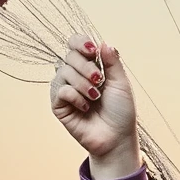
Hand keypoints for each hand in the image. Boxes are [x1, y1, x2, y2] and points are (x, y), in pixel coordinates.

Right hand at [52, 36, 140, 178]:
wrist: (116, 137)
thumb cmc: (121, 112)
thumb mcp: (121, 82)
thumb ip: (112, 61)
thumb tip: (103, 42)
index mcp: (90, 66)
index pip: (75, 44)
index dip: (80, 43)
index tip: (92, 51)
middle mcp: (75, 75)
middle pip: (69, 55)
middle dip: (86, 67)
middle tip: (99, 81)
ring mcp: (65, 89)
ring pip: (64, 71)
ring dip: (83, 83)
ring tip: (95, 97)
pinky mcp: (58, 105)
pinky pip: (61, 90)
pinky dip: (76, 96)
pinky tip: (85, 107)